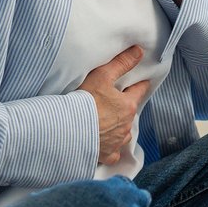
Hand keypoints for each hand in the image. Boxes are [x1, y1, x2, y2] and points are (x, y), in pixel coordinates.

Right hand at [81, 46, 153, 164]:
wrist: (67, 130)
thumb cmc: (84, 101)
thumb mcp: (102, 76)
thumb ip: (121, 63)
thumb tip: (139, 51)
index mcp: (127, 106)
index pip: (139, 91)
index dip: (138, 85)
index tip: (140, 82)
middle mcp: (126, 126)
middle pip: (130, 113)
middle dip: (125, 108)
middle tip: (116, 102)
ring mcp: (117, 142)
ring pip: (124, 134)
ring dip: (119, 128)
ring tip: (108, 123)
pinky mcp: (106, 155)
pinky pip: (113, 152)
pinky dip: (111, 148)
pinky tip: (104, 144)